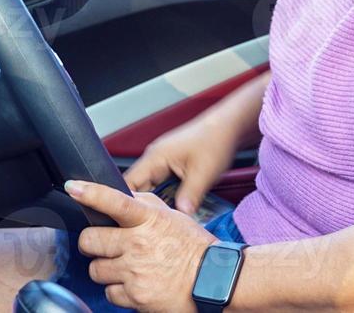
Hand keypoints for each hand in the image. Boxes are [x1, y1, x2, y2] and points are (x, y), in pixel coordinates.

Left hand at [67, 179, 217, 312]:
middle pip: (90, 241)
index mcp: (149, 220)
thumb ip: (145, 204)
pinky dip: (118, 291)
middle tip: (106, 245)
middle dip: (93, 244)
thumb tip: (120, 196)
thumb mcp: (172, 217)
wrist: (211, 280)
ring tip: (126, 267)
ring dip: (106, 269)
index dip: (91, 194)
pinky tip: (134, 284)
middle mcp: (138, 244)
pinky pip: (109, 294)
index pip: (115, 202)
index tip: (74, 188)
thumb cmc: (193, 247)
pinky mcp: (134, 297)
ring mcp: (134, 271)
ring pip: (96, 270)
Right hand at [124, 113, 239, 215]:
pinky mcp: (172, 166)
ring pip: (150, 189)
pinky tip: (173, 209)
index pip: (128, 184)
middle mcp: (154, 159)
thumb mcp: (203, 173)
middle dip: (142, 207)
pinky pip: (161, 186)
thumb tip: (180, 217)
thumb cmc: (215, 140)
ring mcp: (163, 162)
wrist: (228, 127)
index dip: (125, 204)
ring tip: (160, 221)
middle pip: (137, 189)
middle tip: (146, 227)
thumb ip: (189, 197)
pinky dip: (165, 198)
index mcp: (155, 157)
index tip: (129, 222)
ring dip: (155, 203)